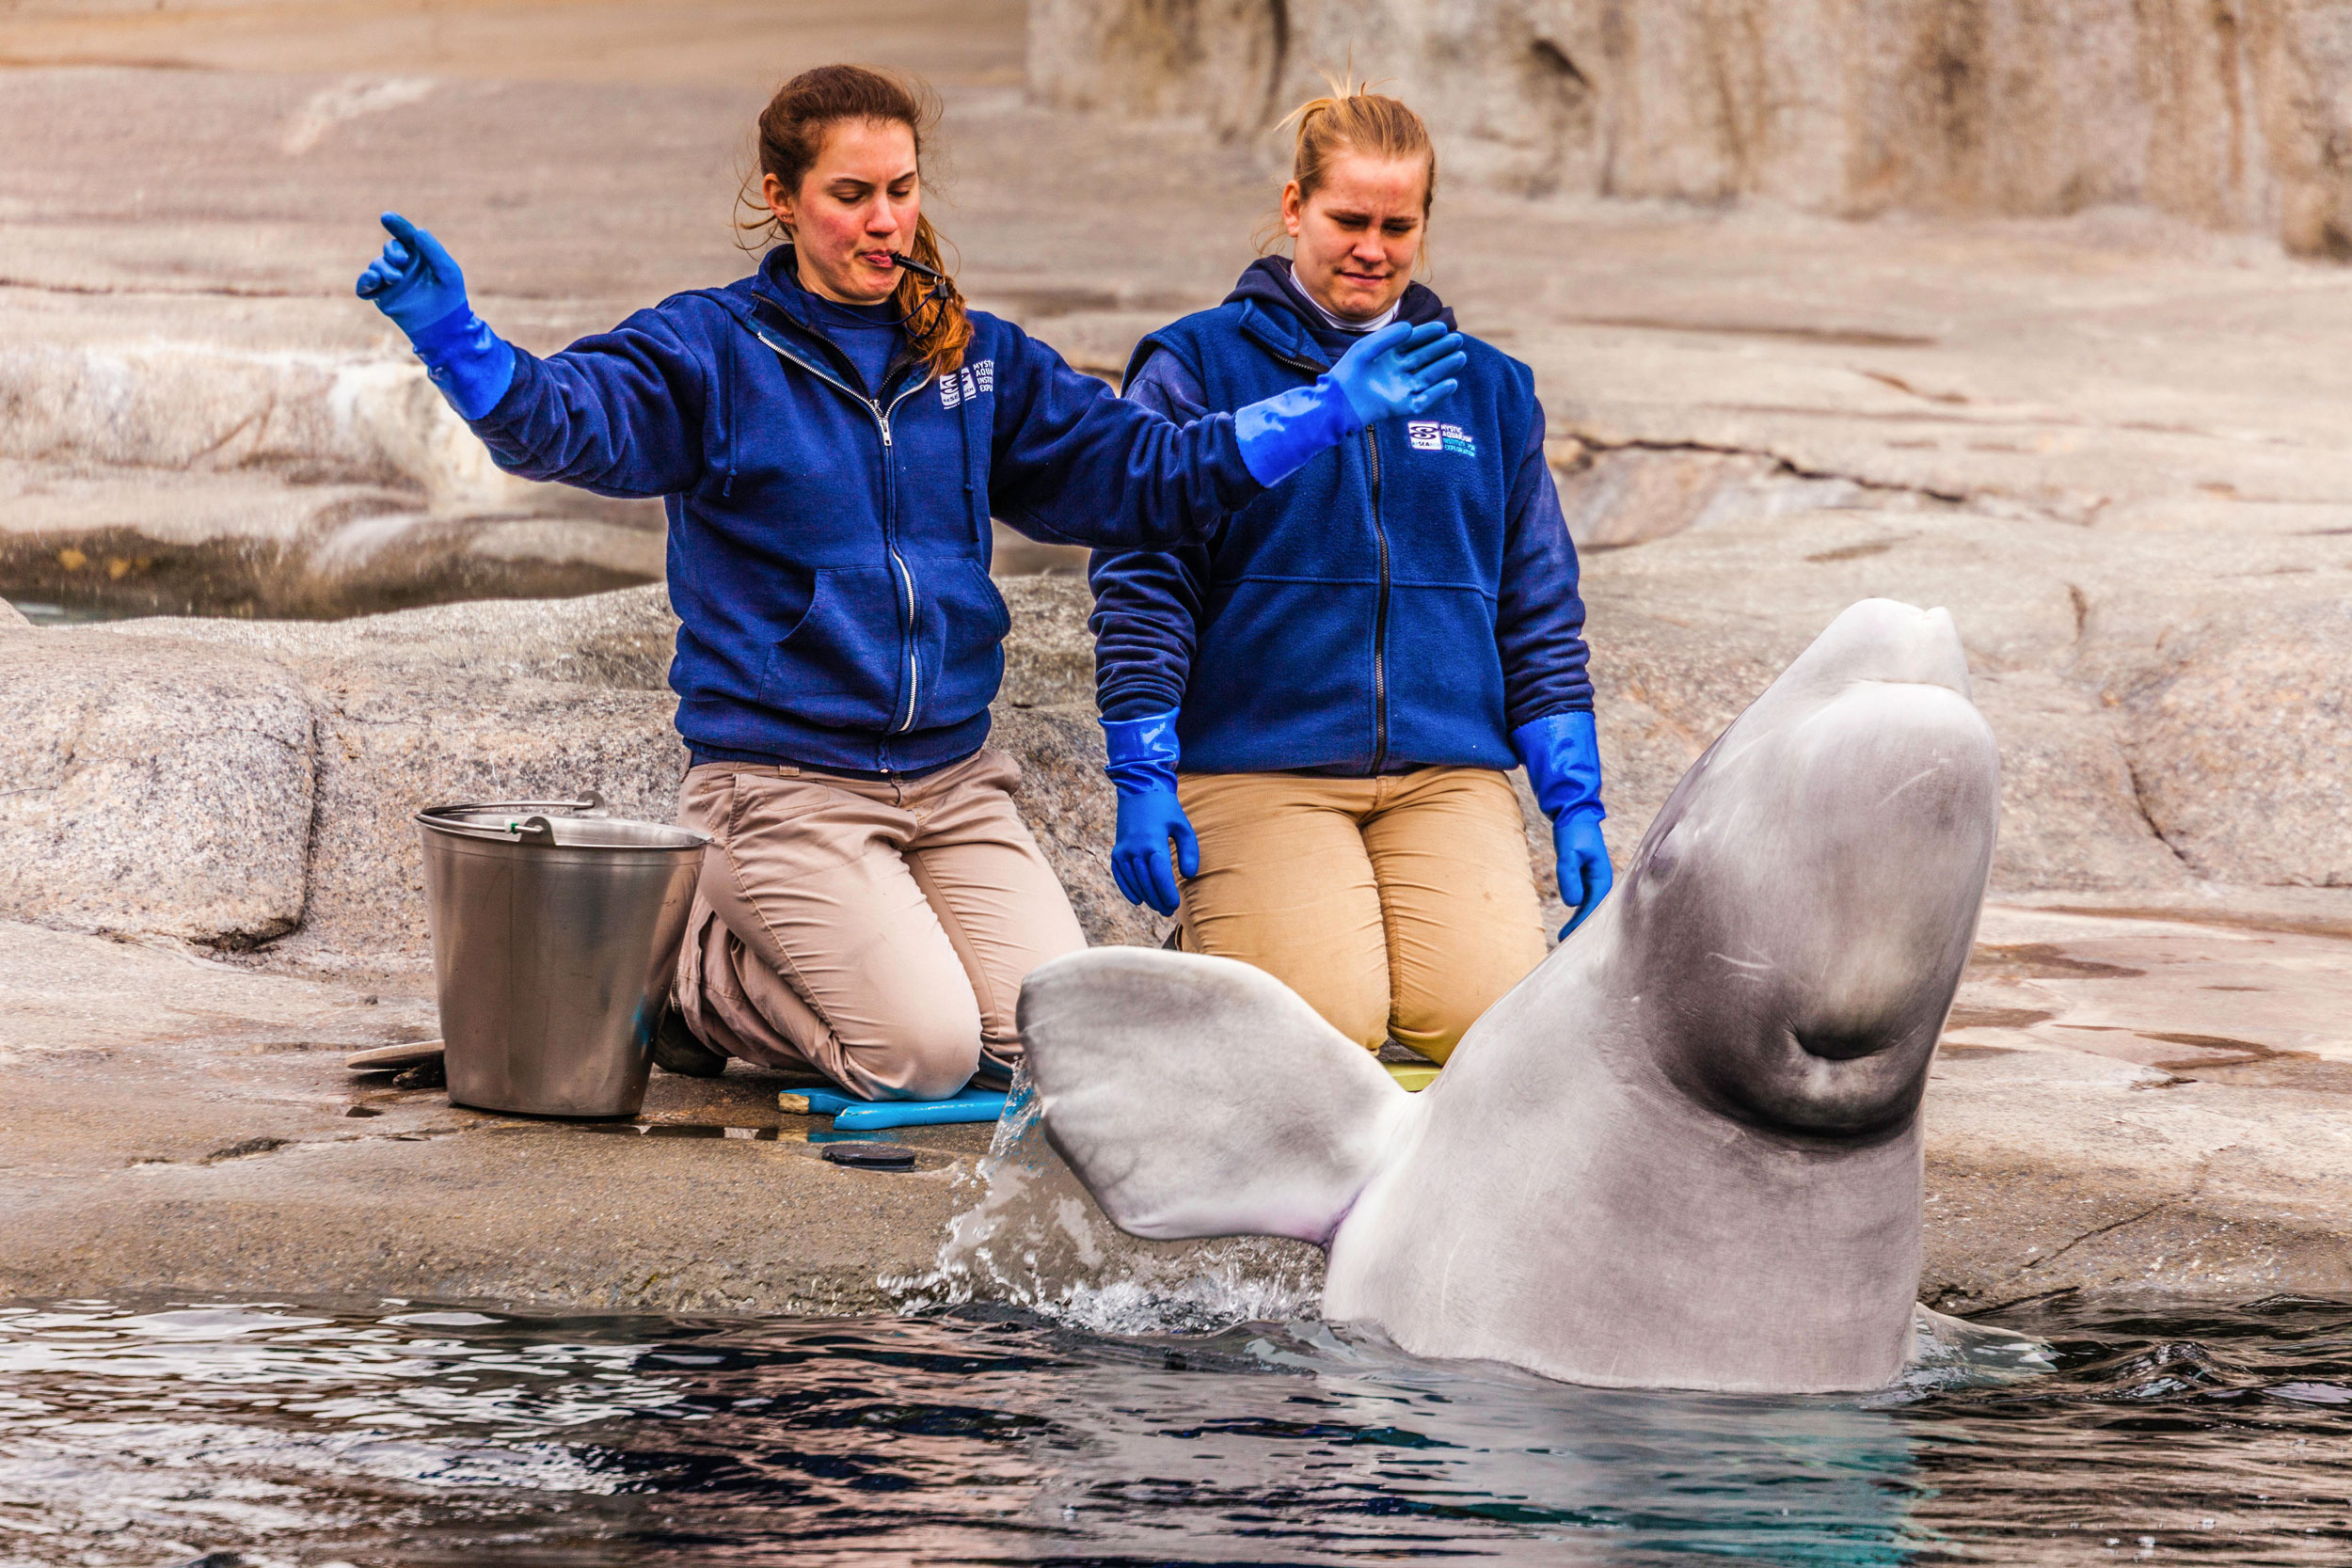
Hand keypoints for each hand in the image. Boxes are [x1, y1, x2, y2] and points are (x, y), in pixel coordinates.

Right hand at [357, 212, 470, 335]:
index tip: (386, 217)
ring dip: (382, 268)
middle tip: (402, 262)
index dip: (396, 225)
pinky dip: (364, 282)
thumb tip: (418, 231)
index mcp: (419, 255)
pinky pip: (364, 286)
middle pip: (389, 249)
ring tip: (395, 279)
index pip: (405, 235)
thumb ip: (434, 251)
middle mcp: (403, 265)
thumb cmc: (450, 298)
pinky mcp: (381, 296)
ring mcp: (390, 280)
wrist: (445, 328)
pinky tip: (372, 281)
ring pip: (376, 265)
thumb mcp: (448, 273)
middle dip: (393, 252)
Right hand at [1111, 785, 1198, 916]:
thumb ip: (1189, 851)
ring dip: (1145, 897)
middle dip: (1158, 900)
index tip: (1175, 905)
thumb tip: (1189, 876)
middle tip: (1169, 911)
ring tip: (1158, 907)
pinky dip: (1127, 889)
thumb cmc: (1166, 808)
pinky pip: (1119, 875)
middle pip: (1147, 883)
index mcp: (1153, 842)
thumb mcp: (1183, 826)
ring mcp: (1123, 850)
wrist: (1139, 788)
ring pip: (1134, 881)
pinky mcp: (1117, 850)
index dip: (1167, 894)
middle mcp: (1135, 848)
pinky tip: (1137, 900)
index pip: (1160, 876)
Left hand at [1327, 319, 1467, 425]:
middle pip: (1425, 358)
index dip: (1428, 334)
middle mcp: (1398, 370)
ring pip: (1428, 377)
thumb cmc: (1348, 372)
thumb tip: (1410, 327)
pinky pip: (1424, 400)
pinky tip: (1451, 383)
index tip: (1442, 327)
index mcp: (1389, 355)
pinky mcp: (1402, 406)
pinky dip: (1437, 393)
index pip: (1414, 342)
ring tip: (1460, 357)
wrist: (1338, 401)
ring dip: (1444, 368)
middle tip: (1457, 340)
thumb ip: (1388, 337)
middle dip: (1441, 349)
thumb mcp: (1367, 348)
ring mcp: (1401, 388)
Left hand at [1553, 813, 1613, 937]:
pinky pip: (1583, 900)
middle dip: (1581, 927)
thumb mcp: (1569, 853)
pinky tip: (1568, 923)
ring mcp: (1594, 880)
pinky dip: (1577, 912)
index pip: (1594, 905)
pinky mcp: (1586, 878)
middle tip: (1564, 942)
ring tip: (1563, 937)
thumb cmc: (1573, 832)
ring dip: (1579, 922)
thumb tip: (1572, 903)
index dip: (1583, 922)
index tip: (1570, 937)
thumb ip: (1569, 876)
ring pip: (1589, 906)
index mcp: (1601, 876)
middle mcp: (1600, 880)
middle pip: (1593, 909)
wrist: (1574, 816)